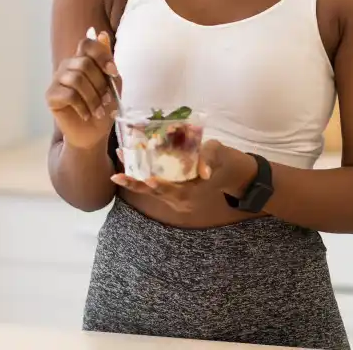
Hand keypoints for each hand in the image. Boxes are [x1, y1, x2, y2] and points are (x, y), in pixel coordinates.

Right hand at [46, 29, 119, 149]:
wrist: (93, 133)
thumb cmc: (103, 107)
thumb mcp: (113, 84)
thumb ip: (108, 62)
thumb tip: (102, 35)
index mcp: (82, 60)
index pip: (87, 44)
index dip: (101, 56)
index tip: (113, 73)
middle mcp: (68, 66)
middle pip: (84, 63)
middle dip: (100, 84)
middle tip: (107, 100)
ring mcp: (57, 80)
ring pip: (76, 79)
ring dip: (93, 97)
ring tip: (98, 110)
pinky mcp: (51, 95)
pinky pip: (68, 94)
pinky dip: (82, 106)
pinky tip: (86, 115)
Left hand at [110, 139, 257, 213]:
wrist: (235, 173)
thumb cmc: (228, 161)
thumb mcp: (221, 153)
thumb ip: (210, 158)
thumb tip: (203, 172)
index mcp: (194, 192)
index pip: (174, 191)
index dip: (160, 186)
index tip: (147, 180)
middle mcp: (182, 199)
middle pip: (156, 193)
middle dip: (136, 183)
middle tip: (117, 175)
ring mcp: (177, 197)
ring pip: (152, 190)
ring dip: (135, 179)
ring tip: (119, 164)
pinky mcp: (173, 191)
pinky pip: (155, 186)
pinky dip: (142, 176)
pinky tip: (129, 162)